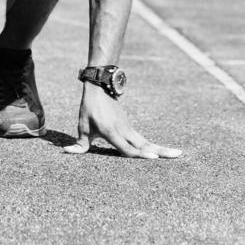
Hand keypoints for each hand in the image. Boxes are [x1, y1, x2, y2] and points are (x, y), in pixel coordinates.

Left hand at [64, 85, 181, 159]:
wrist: (100, 86)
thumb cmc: (90, 108)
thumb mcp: (82, 126)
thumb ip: (79, 144)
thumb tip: (67, 153)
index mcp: (112, 132)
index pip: (128, 148)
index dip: (140, 155)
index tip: (154, 159)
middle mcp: (123, 130)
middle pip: (145, 144)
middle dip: (162, 151)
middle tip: (178, 155)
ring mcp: (128, 127)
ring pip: (146, 141)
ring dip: (161, 148)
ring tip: (177, 154)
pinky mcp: (129, 125)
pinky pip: (142, 138)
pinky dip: (153, 145)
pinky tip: (161, 151)